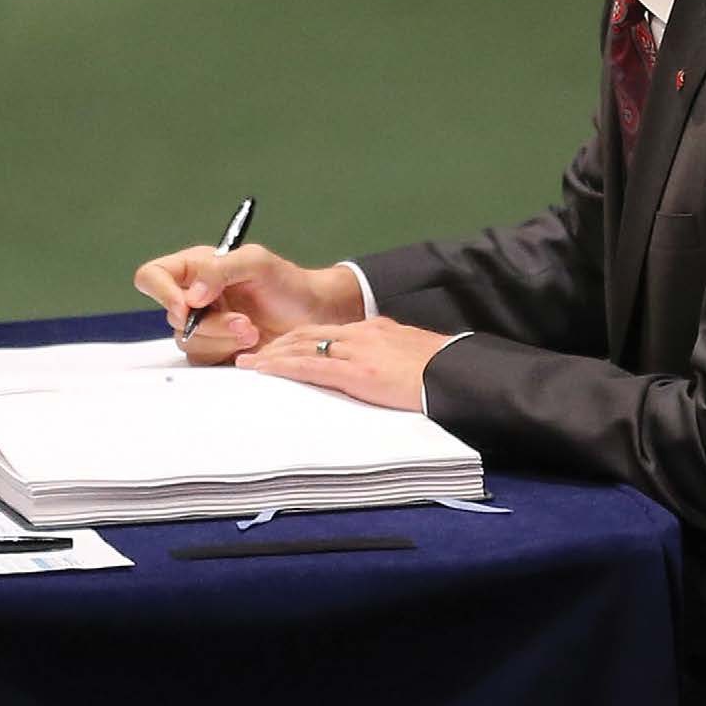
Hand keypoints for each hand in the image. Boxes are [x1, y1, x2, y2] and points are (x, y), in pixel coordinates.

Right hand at [133, 243, 363, 362]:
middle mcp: (193, 298)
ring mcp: (204, 327)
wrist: (313, 315)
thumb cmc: (287, 282)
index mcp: (195, 269)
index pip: (153, 276)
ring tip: (254, 332)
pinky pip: (204, 360)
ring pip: (189, 342)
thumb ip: (220, 269)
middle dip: (211, 324)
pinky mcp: (216, 351)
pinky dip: (228, 354)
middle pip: (174, 317)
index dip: (162, 293)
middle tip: (245, 323)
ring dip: (223, 339)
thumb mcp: (257, 262)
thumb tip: (192, 295)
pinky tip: (252, 346)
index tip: (189, 307)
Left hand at [235, 316, 451, 410]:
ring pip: (303, 347)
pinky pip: (311, 367)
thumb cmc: (441, 372)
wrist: (458, 375)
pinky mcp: (357, 372)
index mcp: (373, 330)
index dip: (297, 340)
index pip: (326, 333)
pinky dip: (283, 367)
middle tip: (251, 355)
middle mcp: (360, 334)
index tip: (276, 349)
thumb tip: (378, 373)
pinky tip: (264, 371)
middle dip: (277, 344)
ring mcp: (357, 351)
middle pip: (307, 335)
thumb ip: (388, 360)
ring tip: (247, 365)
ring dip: (271, 356)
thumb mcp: (411, 357)